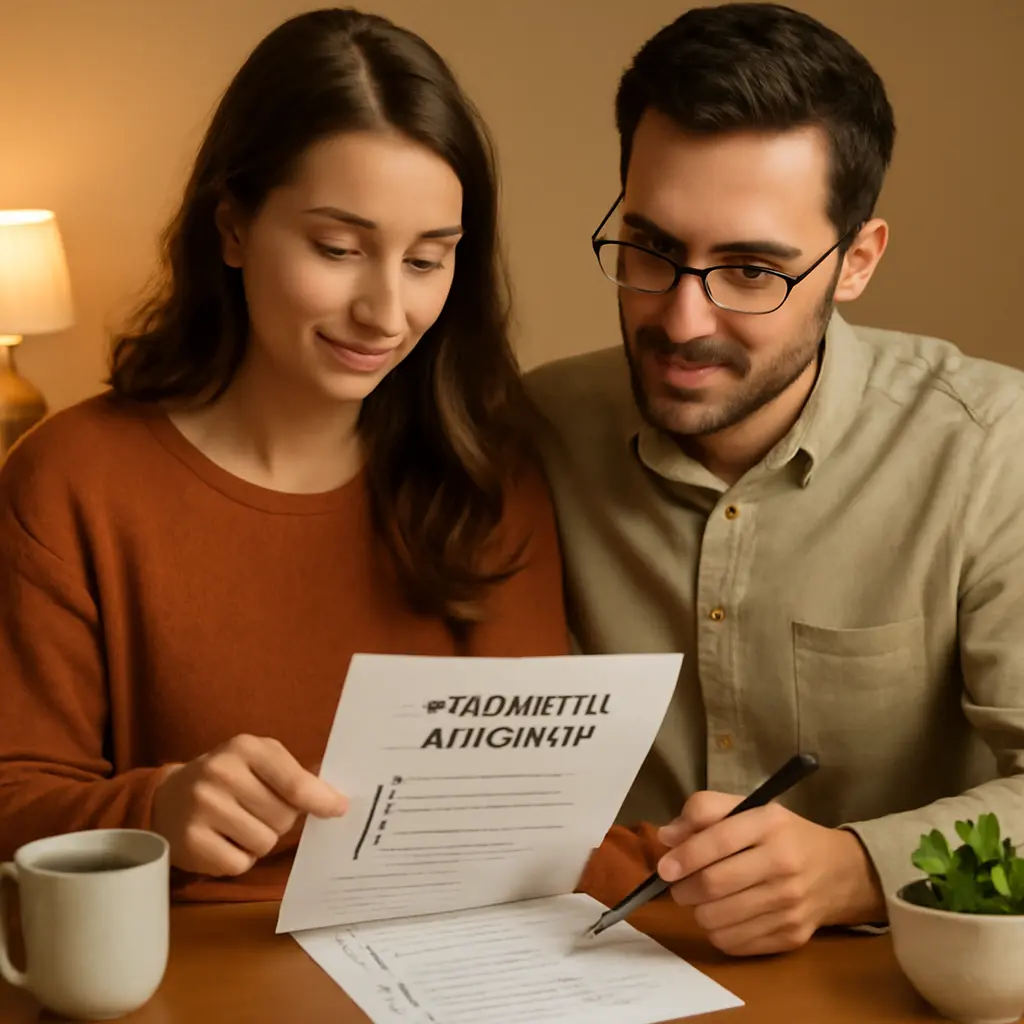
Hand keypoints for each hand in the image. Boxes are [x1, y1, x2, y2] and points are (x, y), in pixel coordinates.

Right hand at [151, 734, 346, 875]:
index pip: (295, 783)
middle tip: (260, 812)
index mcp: (247, 748)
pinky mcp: (191, 840)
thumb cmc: (230, 778)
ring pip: (264, 843)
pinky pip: (239, 864)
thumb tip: (336, 797)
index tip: (339, 809)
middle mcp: (222, 772)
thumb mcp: (261, 762)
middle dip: (280, 822)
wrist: (168, 797)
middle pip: (283, 818)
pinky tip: (223, 841)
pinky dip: (239, 859)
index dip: (321, 800)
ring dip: (260, 842)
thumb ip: (297, 776)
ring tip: (240, 825)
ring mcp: (203, 806)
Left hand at [656, 792, 884, 956]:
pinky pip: (735, 944)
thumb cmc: (783, 836)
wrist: (839, 872)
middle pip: (713, 884)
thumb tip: (666, 837)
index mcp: (770, 824)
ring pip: (719, 919)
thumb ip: (704, 812)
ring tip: (703, 900)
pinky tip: (725, 917)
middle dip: (683, 888)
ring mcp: (790, 904)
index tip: (664, 868)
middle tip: (679, 885)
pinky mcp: (792, 936)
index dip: (685, 856)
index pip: (719, 840)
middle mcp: (783, 864)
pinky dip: (718, 933)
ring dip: (698, 912)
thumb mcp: (749, 809)